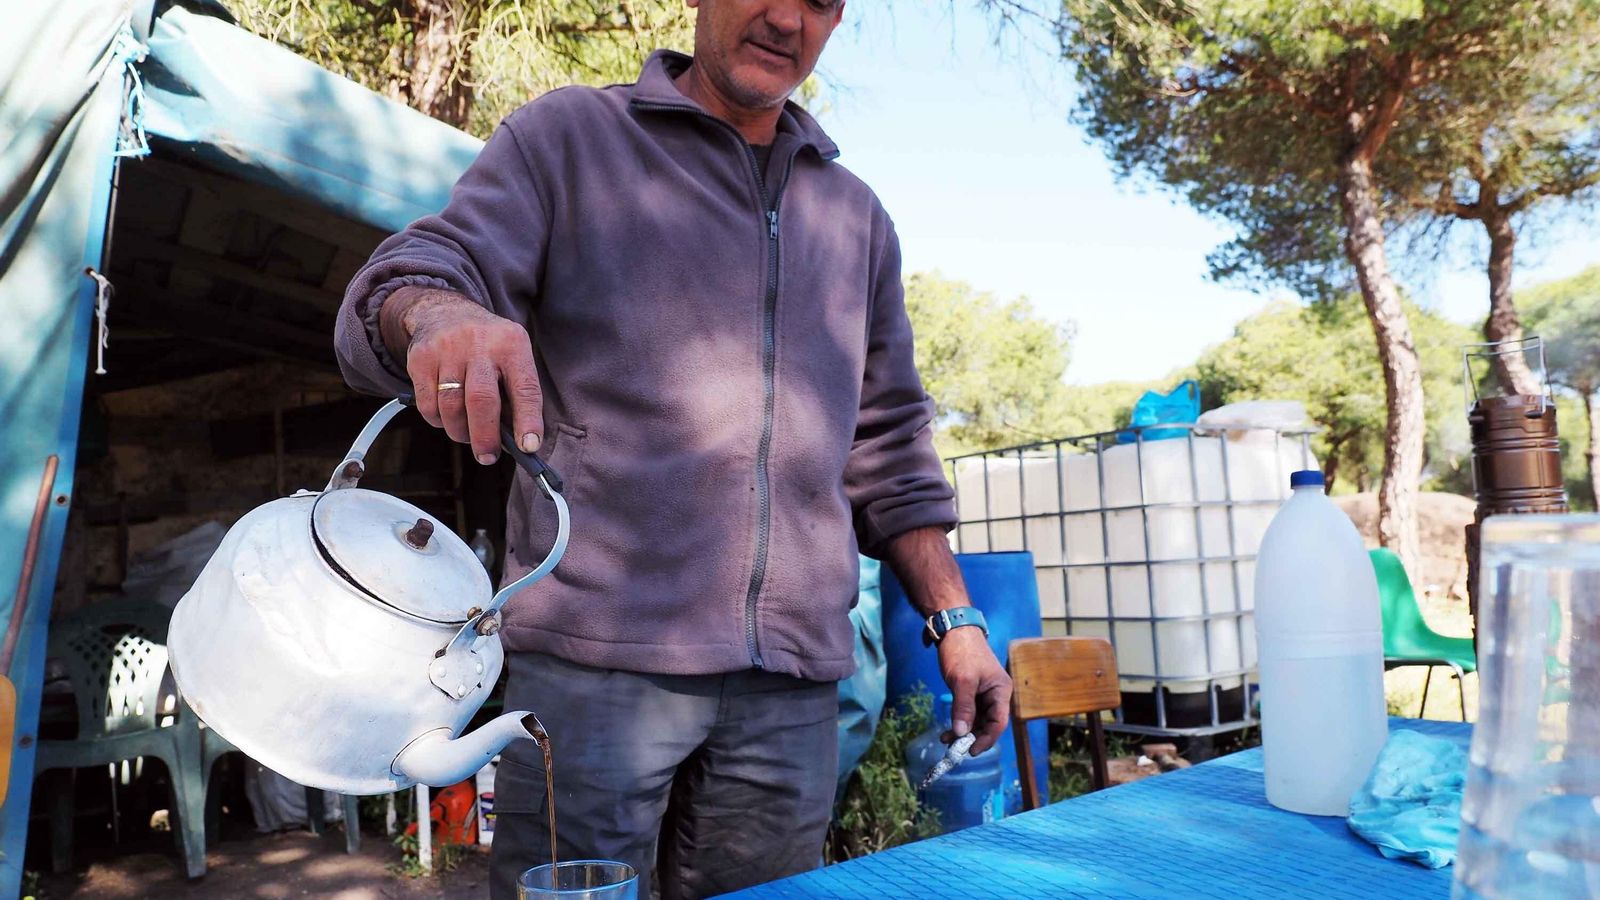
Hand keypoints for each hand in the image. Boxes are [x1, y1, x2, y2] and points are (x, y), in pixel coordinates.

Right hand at [382, 287, 542, 463]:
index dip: (528, 420)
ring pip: (451, 407)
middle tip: (488, 457)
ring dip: (460, 432)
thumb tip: (517, 440)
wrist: (444, 313)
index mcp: (512, 345)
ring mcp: (447, 350)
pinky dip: (439, 422)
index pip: (525, 387)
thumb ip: (515, 393)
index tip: (529, 447)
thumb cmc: (487, 347)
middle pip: (481, 400)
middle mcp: (480, 344)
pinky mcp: (421, 359)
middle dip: (485, 436)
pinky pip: (428, 406)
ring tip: (467, 436)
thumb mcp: (510, 356)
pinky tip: (447, 418)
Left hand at [937, 625, 1011, 754]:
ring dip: (963, 732)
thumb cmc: (962, 652)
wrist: (954, 629)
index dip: (986, 739)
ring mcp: (984, 694)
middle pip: (988, 724)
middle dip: (972, 737)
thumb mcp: (962, 681)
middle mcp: (996, 695)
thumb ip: (963, 708)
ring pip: (977, 721)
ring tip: (945, 740)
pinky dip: (959, 722)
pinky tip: (947, 731)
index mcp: (1001, 691)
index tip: (970, 751)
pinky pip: (969, 713)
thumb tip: (961, 733)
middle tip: (953, 749)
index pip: (998, 723)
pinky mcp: (973, 692)